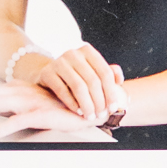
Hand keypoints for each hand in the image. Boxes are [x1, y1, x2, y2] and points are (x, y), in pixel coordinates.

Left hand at [0, 83, 117, 144]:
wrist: (89, 103)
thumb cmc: (61, 106)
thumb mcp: (36, 105)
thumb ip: (18, 108)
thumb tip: (0, 115)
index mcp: (19, 89)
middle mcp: (22, 92)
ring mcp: (30, 101)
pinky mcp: (41, 113)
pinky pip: (18, 120)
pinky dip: (3, 127)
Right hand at [8, 42, 126, 126]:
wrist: (49, 75)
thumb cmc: (76, 75)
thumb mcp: (92, 71)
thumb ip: (108, 74)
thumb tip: (119, 80)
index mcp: (88, 51)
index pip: (105, 72)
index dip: (111, 92)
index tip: (113, 108)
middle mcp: (73, 54)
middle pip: (93, 80)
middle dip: (99, 101)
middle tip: (101, 115)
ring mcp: (59, 62)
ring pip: (78, 86)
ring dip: (87, 104)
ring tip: (90, 116)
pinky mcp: (46, 72)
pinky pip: (62, 90)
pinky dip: (72, 103)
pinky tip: (78, 111)